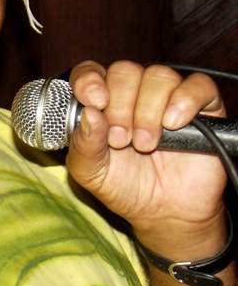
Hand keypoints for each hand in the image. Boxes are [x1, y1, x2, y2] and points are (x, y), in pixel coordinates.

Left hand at [65, 60, 227, 258]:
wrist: (164, 213)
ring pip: (158, 76)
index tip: (95, 102)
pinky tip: (173, 125)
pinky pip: (198, 85)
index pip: (91, 71)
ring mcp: (168, 96)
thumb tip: (88, 113)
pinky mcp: (203, 106)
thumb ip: (83, 143)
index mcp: (102, 101)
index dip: (89, 80)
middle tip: (120, 140)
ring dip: (147, 111)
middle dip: (119, 106)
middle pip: (125, 71)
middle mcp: (134, 92)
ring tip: (145, 145)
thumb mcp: (90, 172)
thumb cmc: (123, 186)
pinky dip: (184, 101)